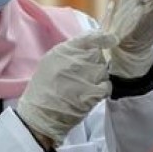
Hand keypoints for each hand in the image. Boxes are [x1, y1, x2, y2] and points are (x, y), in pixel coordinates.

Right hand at [17, 31, 117, 145]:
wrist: (41, 113)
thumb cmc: (43, 88)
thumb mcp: (50, 62)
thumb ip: (69, 52)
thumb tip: (88, 47)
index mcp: (64, 50)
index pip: (91, 37)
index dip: (104, 38)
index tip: (111, 40)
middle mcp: (77, 60)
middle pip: (98, 55)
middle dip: (94, 63)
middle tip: (83, 75)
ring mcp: (87, 75)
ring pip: (103, 70)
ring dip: (97, 77)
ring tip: (84, 86)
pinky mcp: (94, 92)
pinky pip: (106, 85)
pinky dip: (102, 89)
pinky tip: (91, 94)